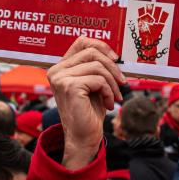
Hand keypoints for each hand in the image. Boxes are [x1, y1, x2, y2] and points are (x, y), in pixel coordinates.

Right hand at [48, 37, 124, 169]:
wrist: (84, 138)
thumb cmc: (89, 112)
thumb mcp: (94, 84)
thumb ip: (97, 67)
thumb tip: (114, 54)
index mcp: (61, 67)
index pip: (81, 41)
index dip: (101, 46)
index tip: (115, 58)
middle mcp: (57, 70)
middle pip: (92, 52)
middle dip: (112, 67)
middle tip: (122, 83)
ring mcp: (61, 78)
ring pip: (98, 66)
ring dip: (112, 83)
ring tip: (114, 98)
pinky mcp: (70, 87)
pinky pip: (99, 80)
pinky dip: (109, 92)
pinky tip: (108, 104)